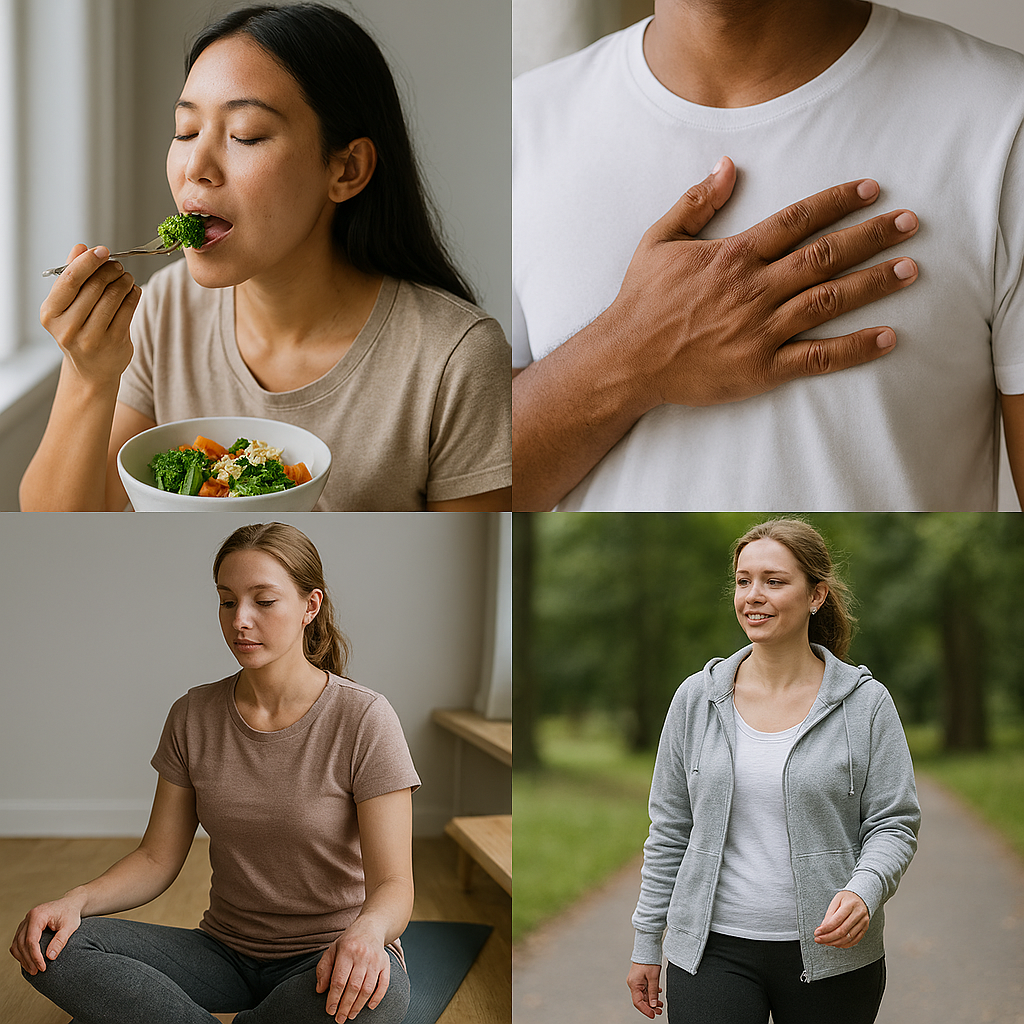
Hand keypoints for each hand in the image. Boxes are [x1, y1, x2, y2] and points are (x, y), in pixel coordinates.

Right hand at [9, 895, 83, 974]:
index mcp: (38, 915)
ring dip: (23, 959)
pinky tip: (28, 962)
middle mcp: (28, 918)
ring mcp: (25, 922)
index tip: (42, 967)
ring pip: (17, 944)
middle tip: (37, 971)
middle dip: (28, 960)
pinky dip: (21, 953)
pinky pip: (17, 943)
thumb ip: (60, 940)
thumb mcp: (70, 926)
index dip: (35, 956)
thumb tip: (50, 957)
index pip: (31, 940)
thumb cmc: (70, 914)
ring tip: (32, 970)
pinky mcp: (25, 927)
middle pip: (22, 943)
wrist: (70, 904)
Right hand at [40, 244, 141, 390]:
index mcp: (51, 314)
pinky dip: (133, 294)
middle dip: (110, 270)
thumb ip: (73, 276)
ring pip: (113, 297)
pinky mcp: (115, 342)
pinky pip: (128, 310)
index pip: (70, 280)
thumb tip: (80, 248)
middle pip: (94, 286)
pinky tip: (132, 290)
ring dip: (123, 281)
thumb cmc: (78, 330)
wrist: (91, 370)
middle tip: (117, 265)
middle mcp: (68, 328)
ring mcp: (92, 337)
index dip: (88, 262)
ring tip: (125, 277)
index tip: (102, 250)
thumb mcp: (67, 306)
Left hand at [315, 929, 390, 1020]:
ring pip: (368, 988)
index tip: (330, 1010)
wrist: (371, 927)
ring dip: (359, 1005)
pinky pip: (384, 984)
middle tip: (339, 1019)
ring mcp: (376, 960)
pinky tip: (370, 1007)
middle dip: (345, 1006)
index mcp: (347, 951)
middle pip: (353, 987)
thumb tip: (320, 989)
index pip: (339, 980)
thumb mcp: (332, 950)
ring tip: (351, 1015)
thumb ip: (324, 969)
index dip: (334, 998)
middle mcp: (362, 955)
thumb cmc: (349, 942)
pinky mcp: (385, 964)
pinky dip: (377, 997)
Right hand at [609, 156, 918, 408]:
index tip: (871, 190)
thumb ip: (696, 203)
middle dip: (872, 236)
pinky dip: (855, 348)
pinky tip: (887, 337)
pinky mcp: (761, 368)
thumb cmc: (641, 301)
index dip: (837, 202)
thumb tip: (727, 166)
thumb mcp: (658, 241)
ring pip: (829, 300)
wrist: (626, 360)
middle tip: (910, 223)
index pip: (797, 220)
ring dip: (873, 283)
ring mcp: (761, 330)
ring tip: (909, 268)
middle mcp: (754, 289)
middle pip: (825, 255)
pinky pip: (817, 357)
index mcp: (734, 256)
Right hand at [627, 962, 663, 1017]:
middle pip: (641, 999)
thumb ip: (653, 992)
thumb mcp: (653, 978)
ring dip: (652, 1000)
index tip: (653, 1015)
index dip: (646, 1010)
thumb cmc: (649, 960)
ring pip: (643, 995)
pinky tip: (658, 994)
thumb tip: (653, 1005)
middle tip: (659, 1011)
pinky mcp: (639, 978)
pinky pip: (644, 989)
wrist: (647, 948)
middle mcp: (633, 983)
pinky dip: (651, 993)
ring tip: (661, 1005)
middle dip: (650, 1006)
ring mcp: (636, 981)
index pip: (638, 1002)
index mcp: (634, 984)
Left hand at [815, 890, 869, 947]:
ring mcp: (863, 922)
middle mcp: (859, 914)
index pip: (837, 920)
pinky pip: (856, 940)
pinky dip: (845, 944)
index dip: (826, 928)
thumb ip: (830, 914)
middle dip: (829, 937)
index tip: (817, 932)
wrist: (861, 897)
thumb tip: (823, 927)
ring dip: (836, 942)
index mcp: (850, 905)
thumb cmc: (847, 898)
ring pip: (849, 937)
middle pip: (843, 930)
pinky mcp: (865, 928)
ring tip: (826, 942)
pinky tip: (837, 944)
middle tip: (819, 939)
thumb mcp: (836, 900)